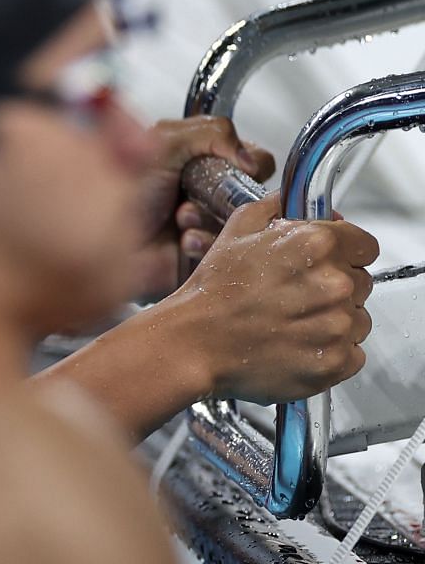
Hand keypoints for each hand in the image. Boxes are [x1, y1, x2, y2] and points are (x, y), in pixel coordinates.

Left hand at [129, 116, 274, 297]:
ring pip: (242, 222)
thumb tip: (251, 157)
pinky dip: (204, 241)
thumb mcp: (163, 142)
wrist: (96, 231)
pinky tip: (181, 240)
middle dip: (228, 194)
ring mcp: (207, 222)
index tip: (240, 167)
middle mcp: (207, 189)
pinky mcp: (203, 253)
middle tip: (195, 194)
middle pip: (251, 192)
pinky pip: (226, 248)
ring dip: (211, 218)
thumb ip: (210, 133)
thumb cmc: (122, 184)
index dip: (251, 164)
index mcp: (200, 158)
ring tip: (180, 218)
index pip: (254, 158)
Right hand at [174, 192, 376, 403]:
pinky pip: (352, 352)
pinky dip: (331, 350)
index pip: (366, 245)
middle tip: (297, 293)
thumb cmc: (214, 290)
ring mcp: (339, 325)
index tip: (332, 260)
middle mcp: (335, 283)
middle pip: (362, 281)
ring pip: (358, 318)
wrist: (197, 342)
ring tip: (293, 320)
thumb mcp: (237, 230)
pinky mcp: (337, 360)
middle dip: (335, 285)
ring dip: (334, 319)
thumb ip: (276, 207)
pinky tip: (299, 342)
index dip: (347, 251)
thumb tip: (298, 202)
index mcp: (316, 244)